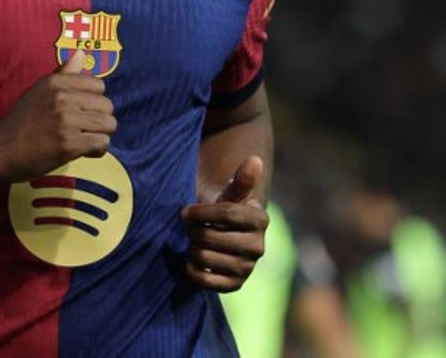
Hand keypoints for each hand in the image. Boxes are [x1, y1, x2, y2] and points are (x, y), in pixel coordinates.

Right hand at [0, 50, 115, 182]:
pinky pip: (102, 143)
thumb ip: (63, 74)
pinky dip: (97, 150)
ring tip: (87, 140)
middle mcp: (62, 98)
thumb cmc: (21, 121)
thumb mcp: (39, 91)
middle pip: (107, 105)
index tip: (83, 111)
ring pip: (108, 124)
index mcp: (56, 82)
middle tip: (85, 129)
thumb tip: (80, 52)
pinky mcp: (69, 144)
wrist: (0, 151)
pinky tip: (85, 151)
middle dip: (100, 119)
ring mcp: (66, 121)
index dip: (94, 101)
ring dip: (101, 135)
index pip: (99, 85)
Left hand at [181, 155, 268, 291]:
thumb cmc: (225, 210)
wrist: (226, 238)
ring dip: (191, 248)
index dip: (200, 212)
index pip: (226, 213)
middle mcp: (258, 247)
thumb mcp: (232, 193)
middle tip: (191, 228)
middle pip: (210, 236)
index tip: (185, 211)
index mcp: (260, 219)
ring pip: (203, 257)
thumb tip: (254, 159)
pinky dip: (192, 269)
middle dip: (194, 230)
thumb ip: (242, 178)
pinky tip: (192, 260)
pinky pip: (204, 280)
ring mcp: (247, 268)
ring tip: (193, 241)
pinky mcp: (234, 285)